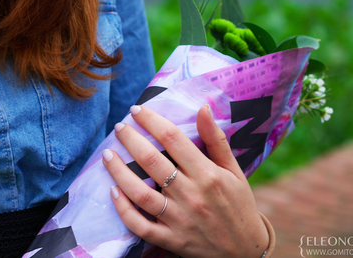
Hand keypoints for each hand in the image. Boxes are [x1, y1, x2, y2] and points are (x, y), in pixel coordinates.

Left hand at [102, 104, 268, 257]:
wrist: (245, 249)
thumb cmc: (239, 203)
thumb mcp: (233, 169)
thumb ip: (216, 139)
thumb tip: (203, 108)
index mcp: (207, 174)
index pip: (173, 138)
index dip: (151, 120)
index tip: (137, 110)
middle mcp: (191, 195)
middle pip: (151, 161)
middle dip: (130, 139)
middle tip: (119, 127)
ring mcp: (179, 219)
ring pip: (139, 193)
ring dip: (118, 171)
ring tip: (107, 154)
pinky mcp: (171, 239)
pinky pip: (140, 225)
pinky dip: (123, 209)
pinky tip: (113, 192)